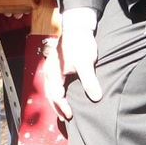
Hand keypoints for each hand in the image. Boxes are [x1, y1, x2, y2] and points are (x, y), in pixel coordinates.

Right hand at [42, 6, 101, 120]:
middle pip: (50, 94)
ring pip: (50, 89)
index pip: (56, 95)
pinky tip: (63, 94)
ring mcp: (51, 68)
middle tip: (65, 118)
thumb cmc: (80, 44)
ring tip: (63, 110)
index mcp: (54, 73)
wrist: (77, 26)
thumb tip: (96, 98)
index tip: (71, 115)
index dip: (63, 106)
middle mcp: (49, 72)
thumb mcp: (86, 63)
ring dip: (56, 101)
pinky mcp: (55, 65)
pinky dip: (57, 92)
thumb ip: (89, 81)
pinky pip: (53, 83)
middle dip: (57, 107)